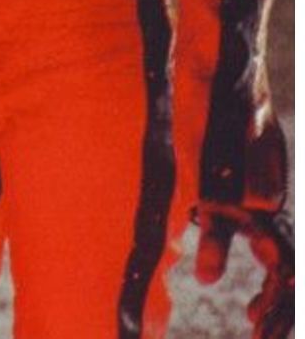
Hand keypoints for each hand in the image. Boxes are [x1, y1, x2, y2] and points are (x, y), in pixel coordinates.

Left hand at [196, 203, 293, 338]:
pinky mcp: (274, 255)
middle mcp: (281, 246)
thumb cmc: (218, 190)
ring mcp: (280, 252)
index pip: (281, 275)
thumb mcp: (213, 214)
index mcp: (270, 235)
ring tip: (258, 337)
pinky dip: (272, 303)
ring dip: (277, 316)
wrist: (228, 173)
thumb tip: (205, 281)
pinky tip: (254, 315)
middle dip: (278, 318)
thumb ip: (212, 243)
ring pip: (288, 292)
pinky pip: (280, 285)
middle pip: (290, 289)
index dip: (271, 300)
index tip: (253, 320)